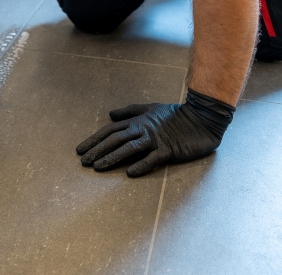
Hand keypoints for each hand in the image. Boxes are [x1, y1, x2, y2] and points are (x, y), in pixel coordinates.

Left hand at [76, 89, 234, 176]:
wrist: (202, 119)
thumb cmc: (175, 115)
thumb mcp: (151, 109)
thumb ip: (130, 111)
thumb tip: (110, 114)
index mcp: (138, 121)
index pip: (110, 130)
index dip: (94, 140)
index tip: (80, 150)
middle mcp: (143, 130)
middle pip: (115, 140)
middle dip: (97, 150)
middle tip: (83, 162)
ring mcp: (156, 140)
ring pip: (129, 149)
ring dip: (112, 158)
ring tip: (98, 167)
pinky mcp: (169, 150)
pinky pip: (153, 159)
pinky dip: (141, 165)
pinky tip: (129, 173)